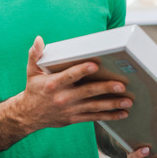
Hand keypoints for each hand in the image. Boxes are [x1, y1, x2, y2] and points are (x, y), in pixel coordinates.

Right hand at [15, 36, 131, 130]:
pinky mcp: (75, 118)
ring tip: (128, 100)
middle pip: (88, 92)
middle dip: (106, 88)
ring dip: (112, 104)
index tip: (96, 65)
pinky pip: (94, 117)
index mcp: (53, 84)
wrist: (28, 116)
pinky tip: (122, 113)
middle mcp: (63, 97)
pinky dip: (109, 116)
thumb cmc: (34, 89)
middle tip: (122, 85)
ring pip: (94, 106)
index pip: (70, 75)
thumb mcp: (31, 71)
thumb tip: (38, 40)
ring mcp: (70, 109)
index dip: (82, 70)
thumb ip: (35, 54)